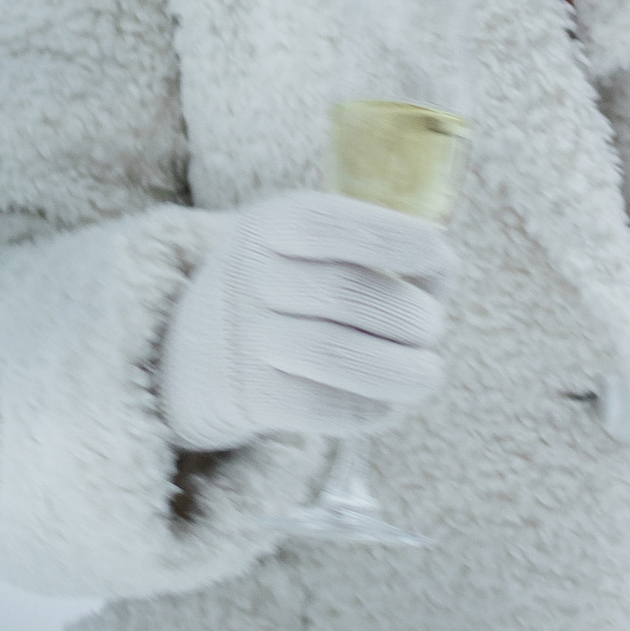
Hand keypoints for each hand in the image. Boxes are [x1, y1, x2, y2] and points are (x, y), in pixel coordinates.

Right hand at [160, 191, 451, 453]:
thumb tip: (442, 269)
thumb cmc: (283, 289)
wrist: (187, 354)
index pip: (332, 223)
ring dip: (400, 369)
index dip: (394, 238)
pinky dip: (369, 407)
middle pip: (347, 293)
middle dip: (410, 314)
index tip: (440, 256)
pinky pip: (320, 406)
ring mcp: (242, 338)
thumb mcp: (305, 245)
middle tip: (432, 328)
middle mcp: (249, 275)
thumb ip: (370, 246)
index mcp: (270, 223)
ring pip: (335, 354)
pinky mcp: (247, 395)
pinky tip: (389, 403)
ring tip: (426, 372)